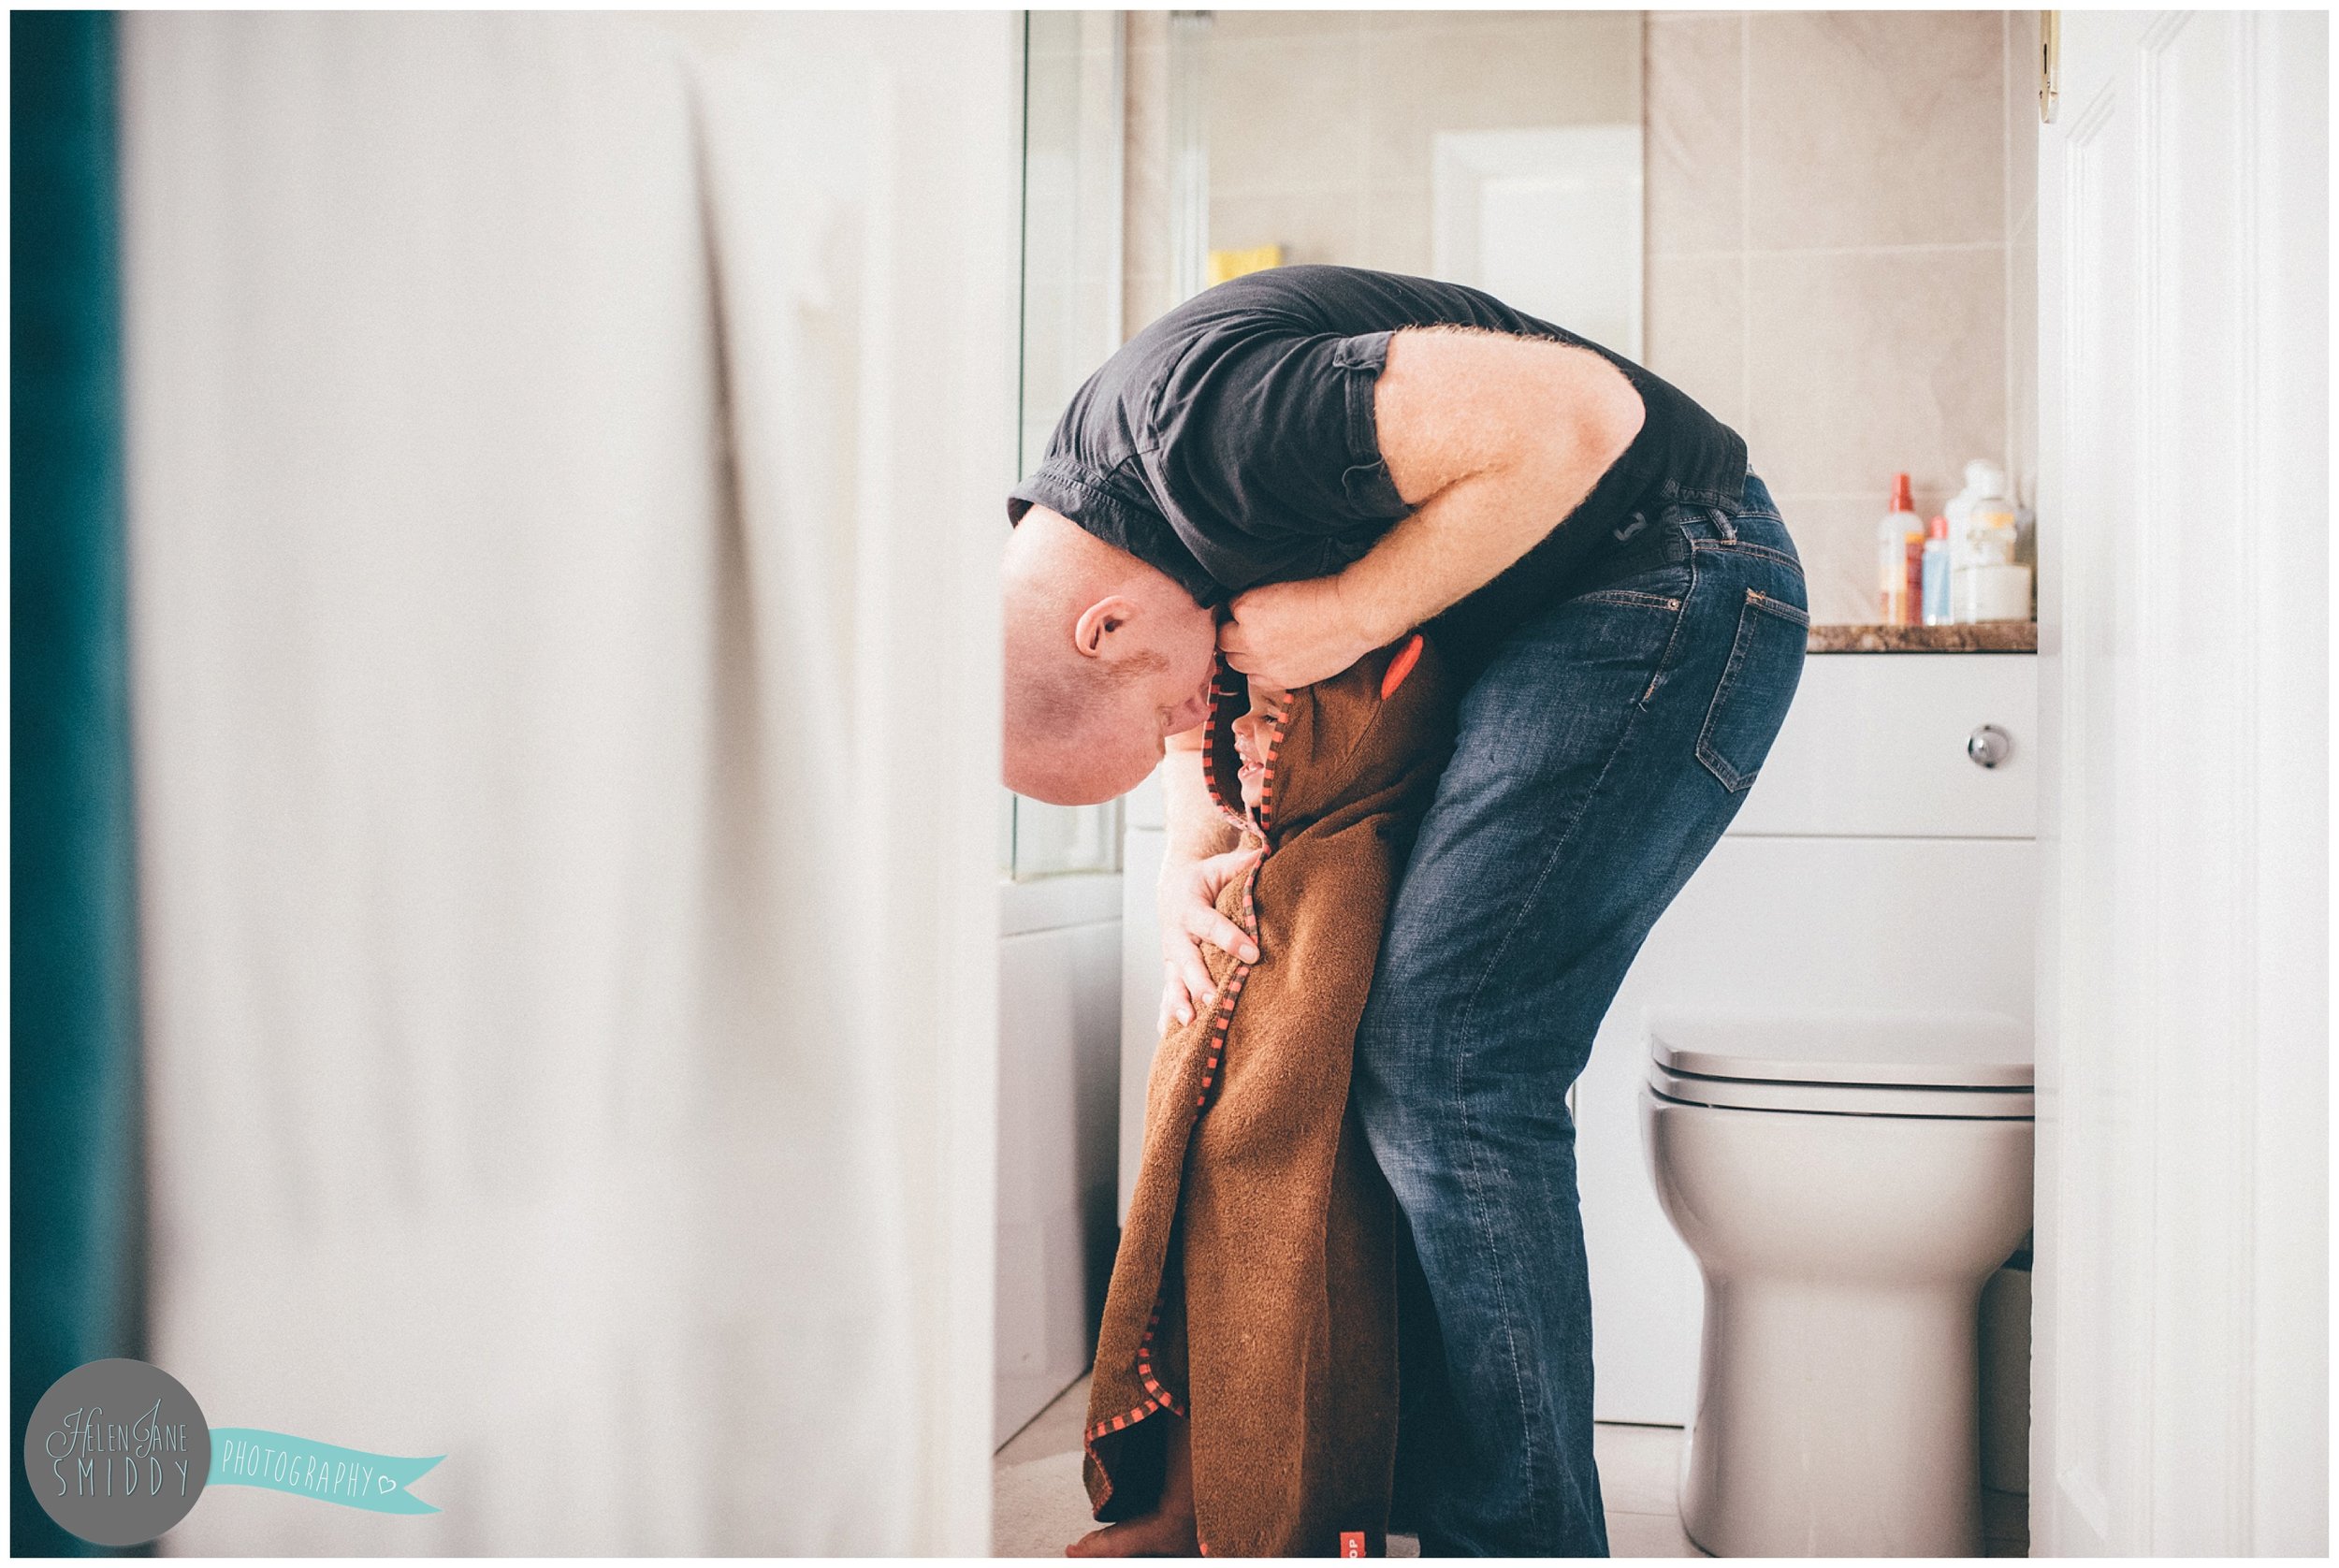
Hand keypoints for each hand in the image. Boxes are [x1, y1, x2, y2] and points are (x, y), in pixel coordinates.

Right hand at [1156, 843, 1264, 1032]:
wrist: (1173, 887)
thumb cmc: (1205, 879)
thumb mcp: (1220, 866)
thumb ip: (1243, 864)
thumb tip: (1270, 852)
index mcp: (1189, 907)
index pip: (1211, 925)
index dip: (1230, 939)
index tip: (1254, 953)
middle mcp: (1176, 935)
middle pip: (1187, 961)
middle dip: (1200, 981)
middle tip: (1214, 999)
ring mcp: (1171, 957)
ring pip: (1173, 982)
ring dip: (1179, 1003)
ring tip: (1189, 1021)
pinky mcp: (1171, 971)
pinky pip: (1168, 994)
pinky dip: (1168, 1014)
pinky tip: (1169, 1034)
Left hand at [1219, 575, 1380, 690]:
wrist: (1351, 617)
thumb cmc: (1324, 595)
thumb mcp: (1281, 585)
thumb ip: (1257, 599)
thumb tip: (1243, 609)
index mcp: (1247, 607)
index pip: (1227, 610)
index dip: (1238, 610)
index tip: (1247, 611)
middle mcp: (1248, 637)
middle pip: (1223, 640)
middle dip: (1233, 633)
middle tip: (1249, 629)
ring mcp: (1262, 661)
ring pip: (1234, 662)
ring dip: (1242, 654)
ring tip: (1261, 646)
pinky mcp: (1278, 678)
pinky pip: (1254, 680)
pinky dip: (1259, 672)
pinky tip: (1272, 661)